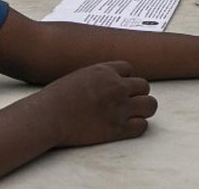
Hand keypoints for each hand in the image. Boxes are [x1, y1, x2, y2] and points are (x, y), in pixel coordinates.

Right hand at [37, 61, 157, 146]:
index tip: (116, 88)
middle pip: (144, 86)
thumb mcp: (78, 76)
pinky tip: (127, 126)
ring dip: (144, 109)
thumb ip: (97, 77)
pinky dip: (137, 126)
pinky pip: (142, 126)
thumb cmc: (56, 98)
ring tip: (133, 114)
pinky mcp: (118, 128)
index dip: (124, 79)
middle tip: (126, 102)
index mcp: (105, 71)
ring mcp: (119, 107)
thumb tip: (104, 82)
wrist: (48, 116)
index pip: (129, 69)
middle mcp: (116, 87)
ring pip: (150, 105)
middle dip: (137, 93)